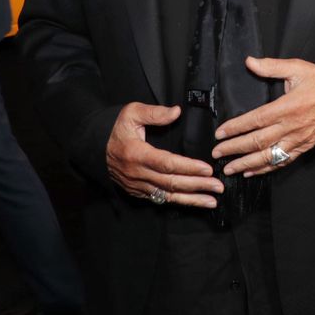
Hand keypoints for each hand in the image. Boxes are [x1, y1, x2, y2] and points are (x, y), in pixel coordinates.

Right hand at [106, 102, 222, 207]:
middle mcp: (137, 173)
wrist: (96, 148)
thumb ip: (154, 113)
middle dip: (197, 185)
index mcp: (137, 154)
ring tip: (212, 200)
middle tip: (218, 186)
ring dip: (192, 199)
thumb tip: (176, 112)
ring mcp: (138, 185)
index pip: (167, 163)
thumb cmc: (118, 129)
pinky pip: (161, 199)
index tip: (207, 168)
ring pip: (168, 195)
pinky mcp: (139, 192)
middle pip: (171, 182)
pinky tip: (195, 202)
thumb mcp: (131, 113)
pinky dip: (179, 202)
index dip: (188, 167)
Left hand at [211, 57, 314, 175]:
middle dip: (235, 148)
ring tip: (230, 168)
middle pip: (257, 141)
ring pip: (268, 156)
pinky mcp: (304, 147)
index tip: (220, 133)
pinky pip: (282, 161)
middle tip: (217, 153)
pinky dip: (266, 168)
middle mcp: (290, 126)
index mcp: (286, 107)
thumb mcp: (297, 68)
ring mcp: (297, 140)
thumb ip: (271, 67)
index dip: (235, 128)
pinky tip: (252, 171)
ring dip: (246, 163)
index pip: (255, 120)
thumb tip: (250, 62)